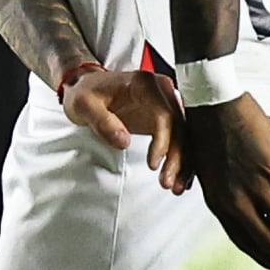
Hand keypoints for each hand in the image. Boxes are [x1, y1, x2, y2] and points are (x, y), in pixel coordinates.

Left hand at [59, 63, 186, 191]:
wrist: (88, 88)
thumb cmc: (87, 92)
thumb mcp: (84, 104)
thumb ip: (103, 121)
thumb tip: (123, 141)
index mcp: (144, 84)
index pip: (164, 114)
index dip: (163, 141)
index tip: (154, 163)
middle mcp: (161, 91)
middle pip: (180, 126)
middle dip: (178, 157)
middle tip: (168, 182)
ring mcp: (165, 104)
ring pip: (184, 135)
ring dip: (183, 162)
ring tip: (174, 185)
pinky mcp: (164, 117)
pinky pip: (179, 138)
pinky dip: (181, 159)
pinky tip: (180, 177)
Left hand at [186, 93, 269, 269]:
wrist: (211, 103)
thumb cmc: (208, 132)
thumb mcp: (210, 172)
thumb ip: (227, 194)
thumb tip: (244, 207)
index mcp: (219, 204)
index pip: (245, 242)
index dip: (266, 257)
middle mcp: (235, 201)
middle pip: (268, 240)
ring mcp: (254, 185)